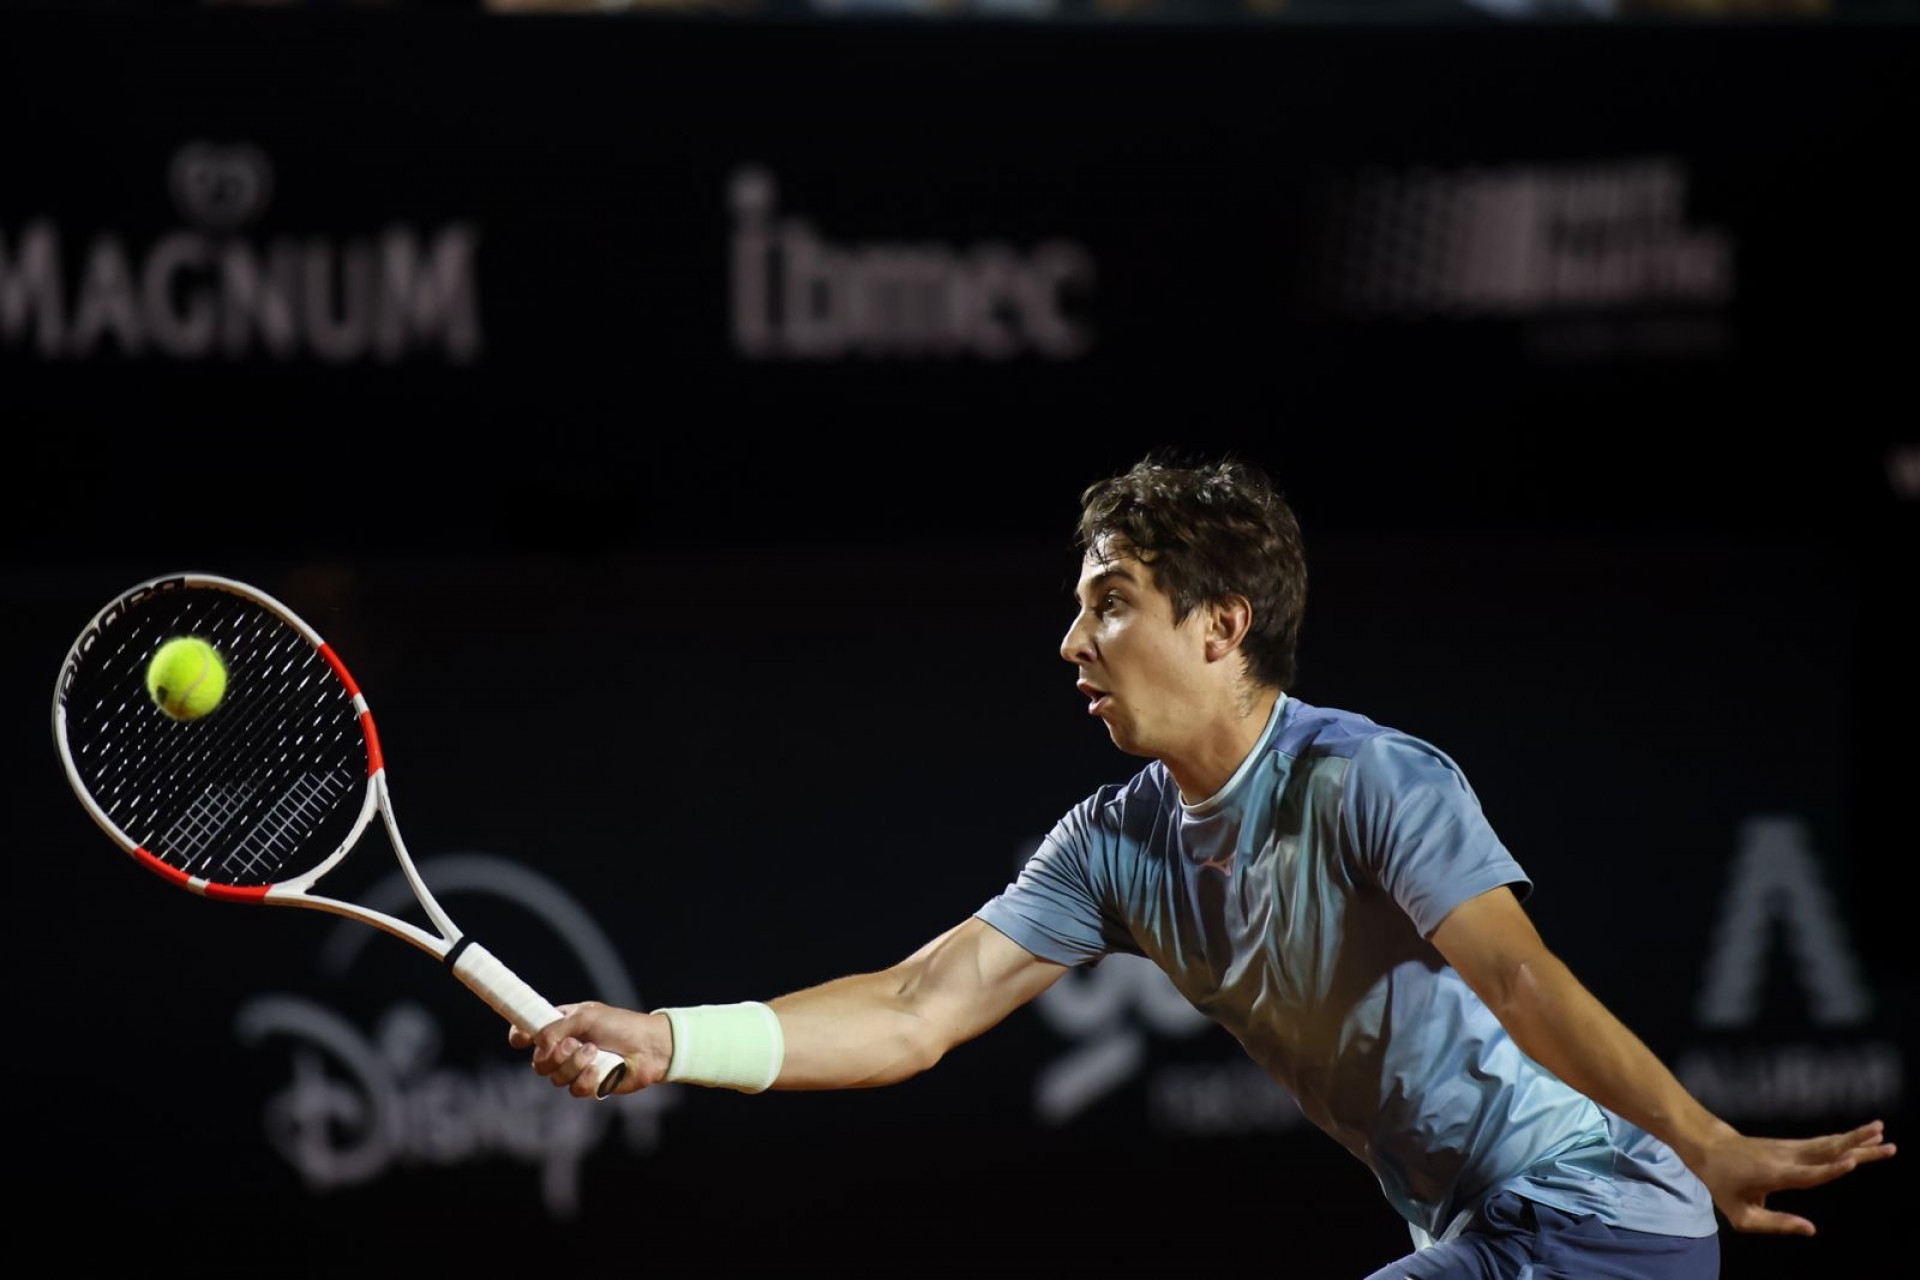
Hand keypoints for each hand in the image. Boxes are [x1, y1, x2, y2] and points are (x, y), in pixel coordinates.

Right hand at [508, 1001, 672, 1098]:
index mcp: (562, 1026)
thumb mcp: (587, 1016)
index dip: (520, 1036)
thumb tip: (537, 1044)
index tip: (521, 1039)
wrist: (650, 1047)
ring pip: (555, 1077)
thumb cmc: (622, 1025)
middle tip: (574, 1044)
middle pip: (538, 1062)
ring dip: (574, 1064)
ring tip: (594, 1052)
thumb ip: (557, 1028)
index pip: (530, 1032)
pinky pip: (574, 1089)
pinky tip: (601, 1069)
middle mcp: (565, 1048)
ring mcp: (576, 1068)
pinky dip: (587, 1079)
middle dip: (554, 1055)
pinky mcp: (589, 1085)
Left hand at [1696, 1119, 1894, 1234]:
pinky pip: (1822, 1143)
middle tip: (1888, 1144)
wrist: (1709, 1148)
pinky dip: (1844, 1139)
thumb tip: (1811, 1229)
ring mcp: (1790, 1148)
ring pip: (1827, 1143)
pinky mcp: (1792, 1145)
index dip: (1830, 1168)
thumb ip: (1776, 1223)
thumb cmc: (1724, 1184)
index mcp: (1775, 1174)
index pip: (1808, 1173)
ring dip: (1856, 1138)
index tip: (1853, 1161)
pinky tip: (1864, 1138)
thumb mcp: (1741, 1214)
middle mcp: (1786, 1157)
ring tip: (1883, 1133)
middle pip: (1826, 1151)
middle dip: (1857, 1147)